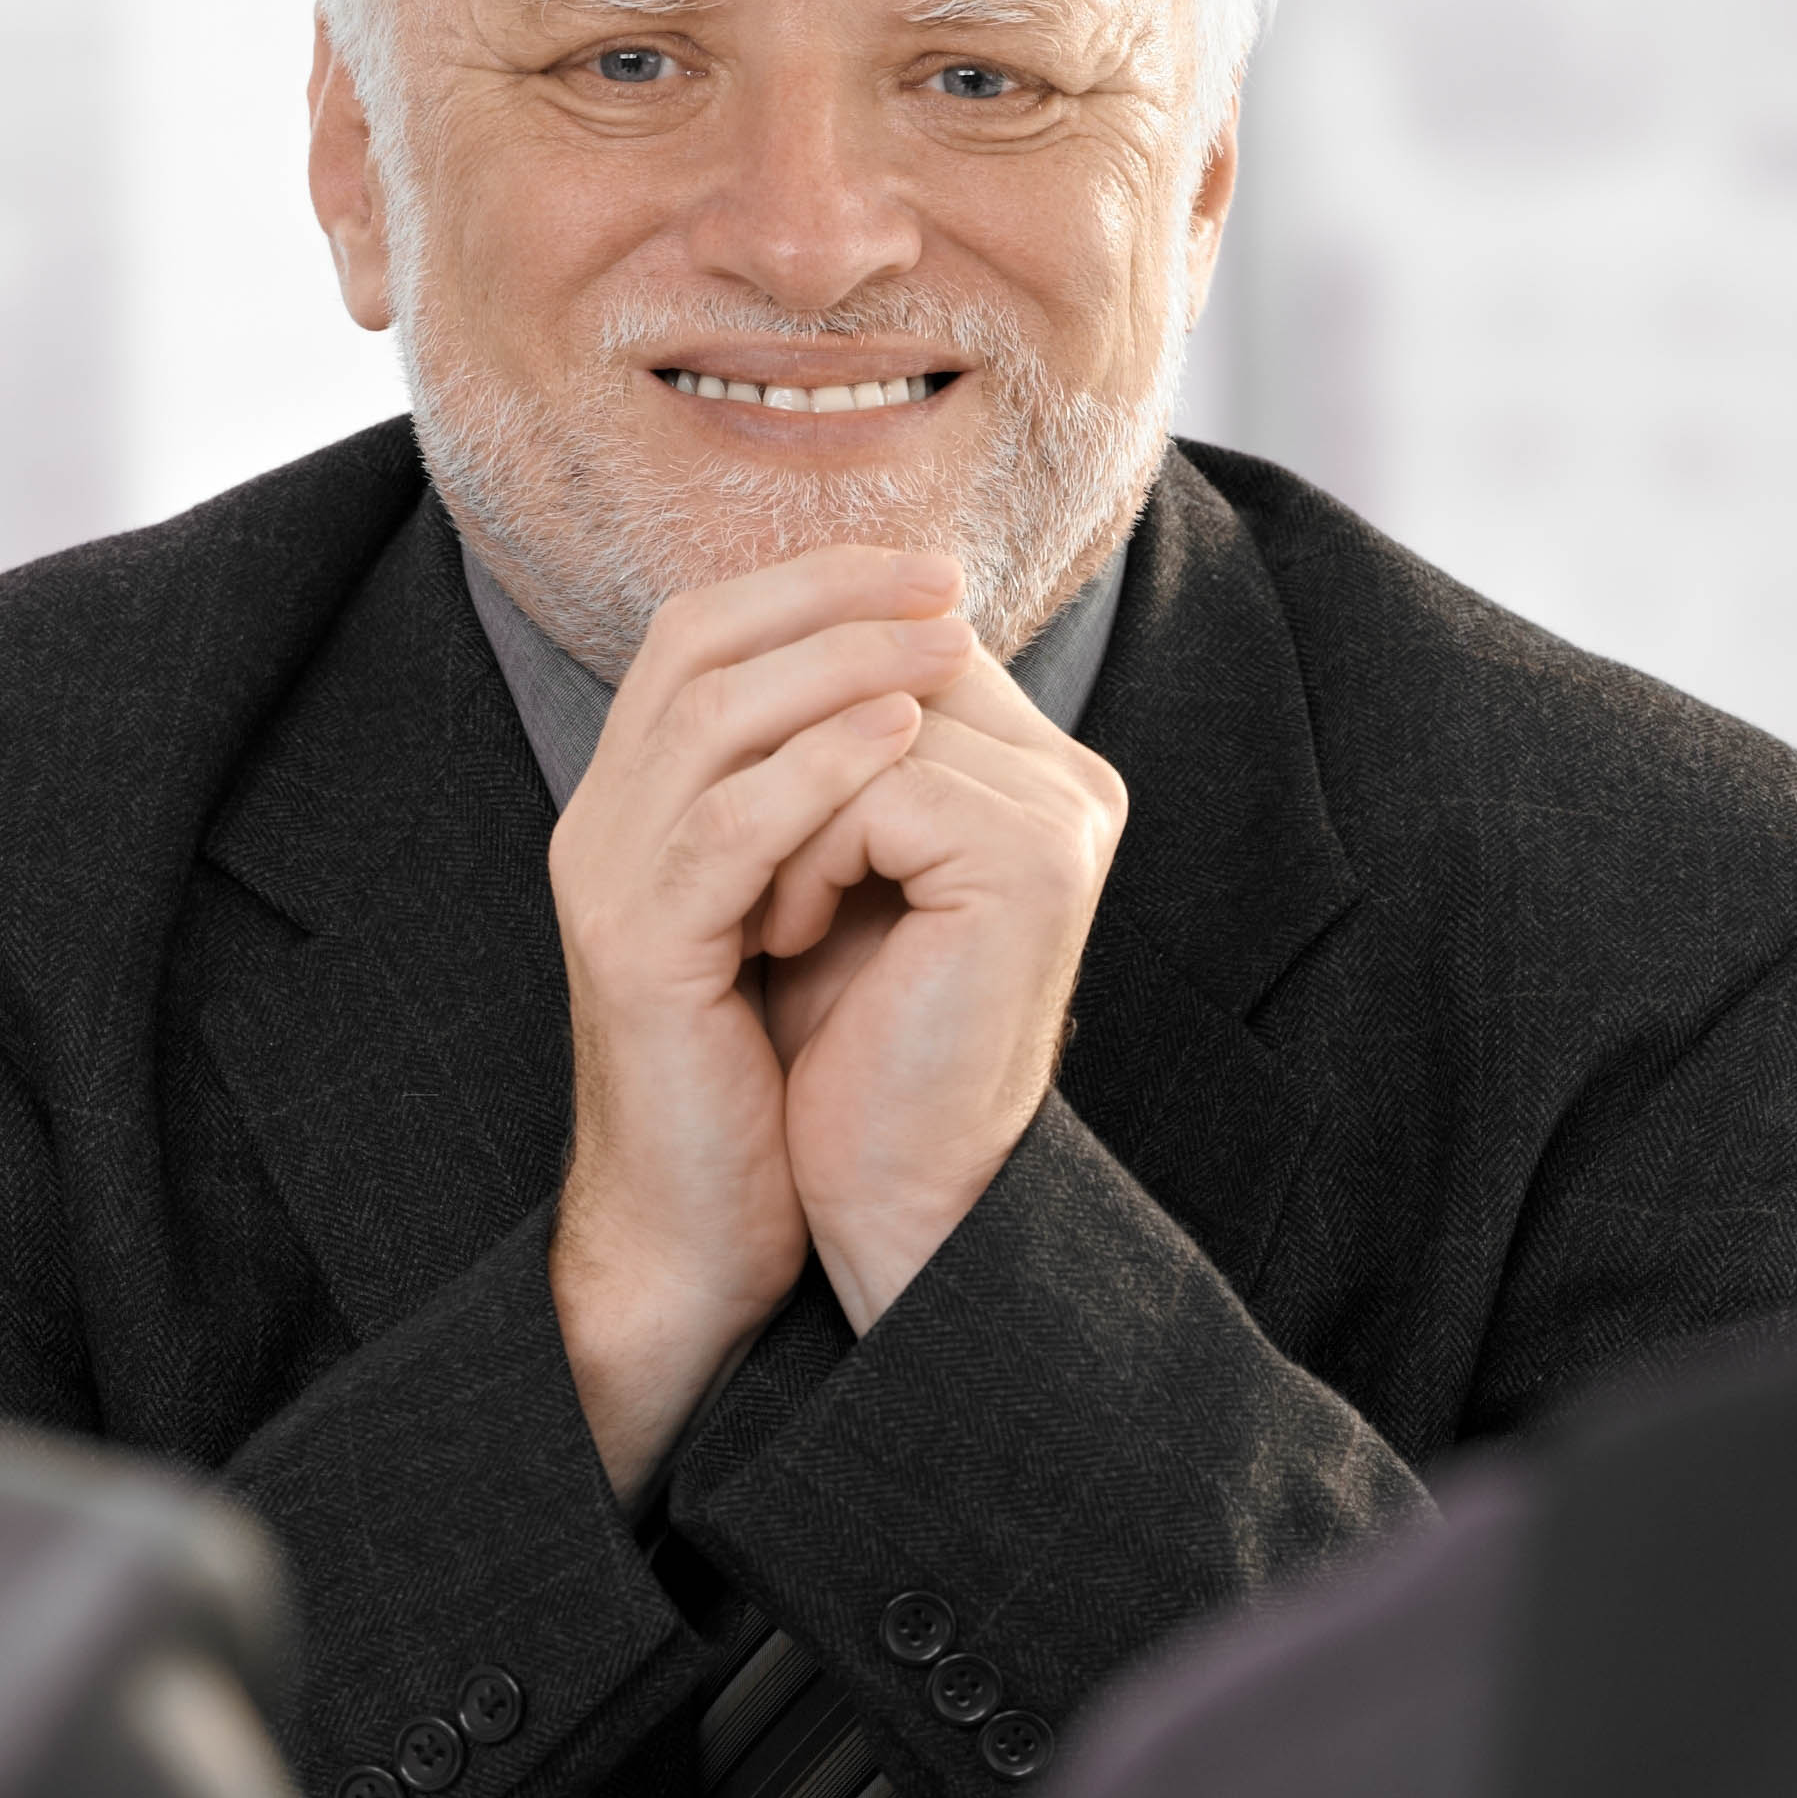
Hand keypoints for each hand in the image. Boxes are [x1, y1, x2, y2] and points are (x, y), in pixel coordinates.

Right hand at [545, 548, 977, 1489]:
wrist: (696, 1235)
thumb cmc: (767, 1084)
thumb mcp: (794, 918)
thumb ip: (823, 815)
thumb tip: (929, 709)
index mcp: (635, 809)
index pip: (700, 637)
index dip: (810, 584)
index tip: (926, 571)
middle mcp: (602, 828)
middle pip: (695, 647)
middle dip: (829, 597)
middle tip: (947, 584)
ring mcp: (608, 887)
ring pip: (707, 717)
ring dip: (838, 663)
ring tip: (948, 645)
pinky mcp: (638, 955)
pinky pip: (725, 826)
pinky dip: (816, 768)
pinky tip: (903, 743)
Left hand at [749, 625, 1125, 1324]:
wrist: (876, 1194)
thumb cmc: (838, 1044)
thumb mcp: (825, 862)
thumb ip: (829, 741)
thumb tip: (765, 603)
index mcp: (1035, 772)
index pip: (893, 645)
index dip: (786, 713)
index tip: (737, 830)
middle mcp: (1069, 781)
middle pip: (879, 663)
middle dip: (774, 755)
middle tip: (728, 874)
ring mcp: (1064, 815)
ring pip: (869, 716)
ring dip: (774, 809)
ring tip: (755, 914)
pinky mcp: (1035, 860)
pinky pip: (878, 782)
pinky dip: (800, 856)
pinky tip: (784, 937)